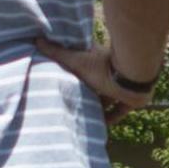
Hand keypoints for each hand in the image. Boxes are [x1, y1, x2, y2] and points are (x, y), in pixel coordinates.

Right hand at [40, 38, 160, 114]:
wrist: (132, 72)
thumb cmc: (102, 65)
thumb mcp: (75, 60)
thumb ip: (57, 53)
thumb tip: (36, 40)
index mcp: (98, 63)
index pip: (85, 71)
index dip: (76, 78)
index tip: (65, 85)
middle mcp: (110, 75)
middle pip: (96, 88)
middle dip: (86, 95)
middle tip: (71, 107)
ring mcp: (122, 87)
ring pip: (108, 100)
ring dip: (98, 108)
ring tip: (82, 121)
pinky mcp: (131, 100)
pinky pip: (120, 111)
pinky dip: (111, 119)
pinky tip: (101, 127)